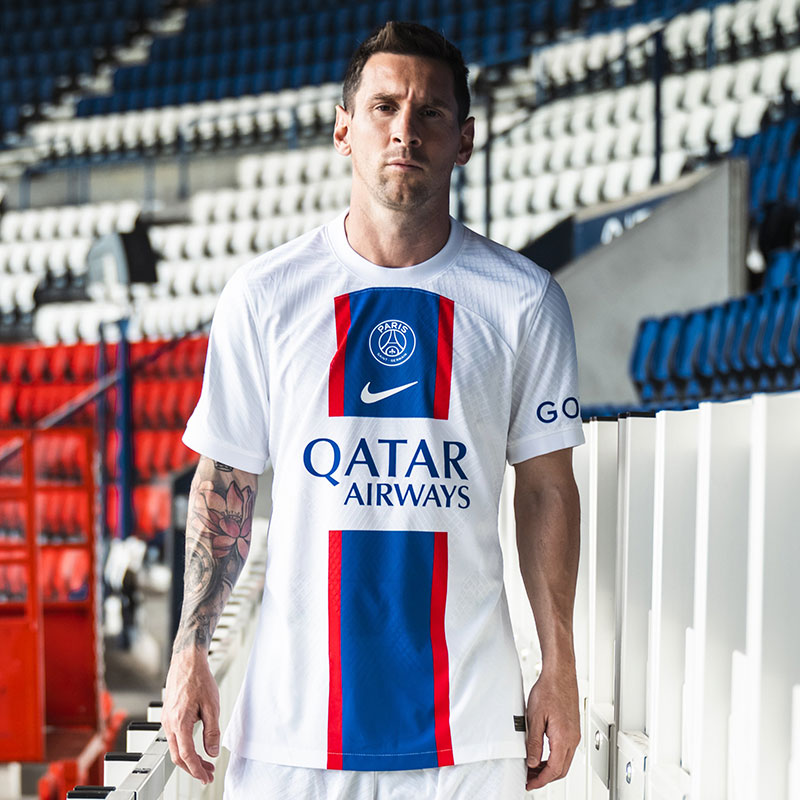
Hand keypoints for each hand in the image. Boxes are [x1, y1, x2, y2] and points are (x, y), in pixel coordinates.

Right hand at [162, 649, 220, 783]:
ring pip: (175, 748)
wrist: (187, 661)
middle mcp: (169, 723)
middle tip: (207, 774)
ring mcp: (166, 720)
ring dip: (189, 758)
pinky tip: (196, 746)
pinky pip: (174, 737)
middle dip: (193, 769)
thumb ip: (212, 731)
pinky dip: (184, 747)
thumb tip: (212, 751)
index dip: (196, 769)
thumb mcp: (212, 706)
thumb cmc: (199, 679)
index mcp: (180, 722)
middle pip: (177, 756)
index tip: (206, 776)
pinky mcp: (168, 715)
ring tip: (205, 762)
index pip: (186, 755)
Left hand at [524, 664, 580, 790]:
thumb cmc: (549, 690)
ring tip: (533, 769)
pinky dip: (554, 759)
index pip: (554, 770)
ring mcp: (574, 734)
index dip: (540, 780)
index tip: (530, 784)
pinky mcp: (573, 729)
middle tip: (529, 779)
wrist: (560, 674)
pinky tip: (543, 755)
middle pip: (561, 770)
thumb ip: (534, 743)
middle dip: (545, 778)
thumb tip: (532, 762)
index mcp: (564, 738)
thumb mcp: (535, 718)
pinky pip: (565, 751)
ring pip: (564, 761)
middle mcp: (573, 739)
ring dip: (550, 769)